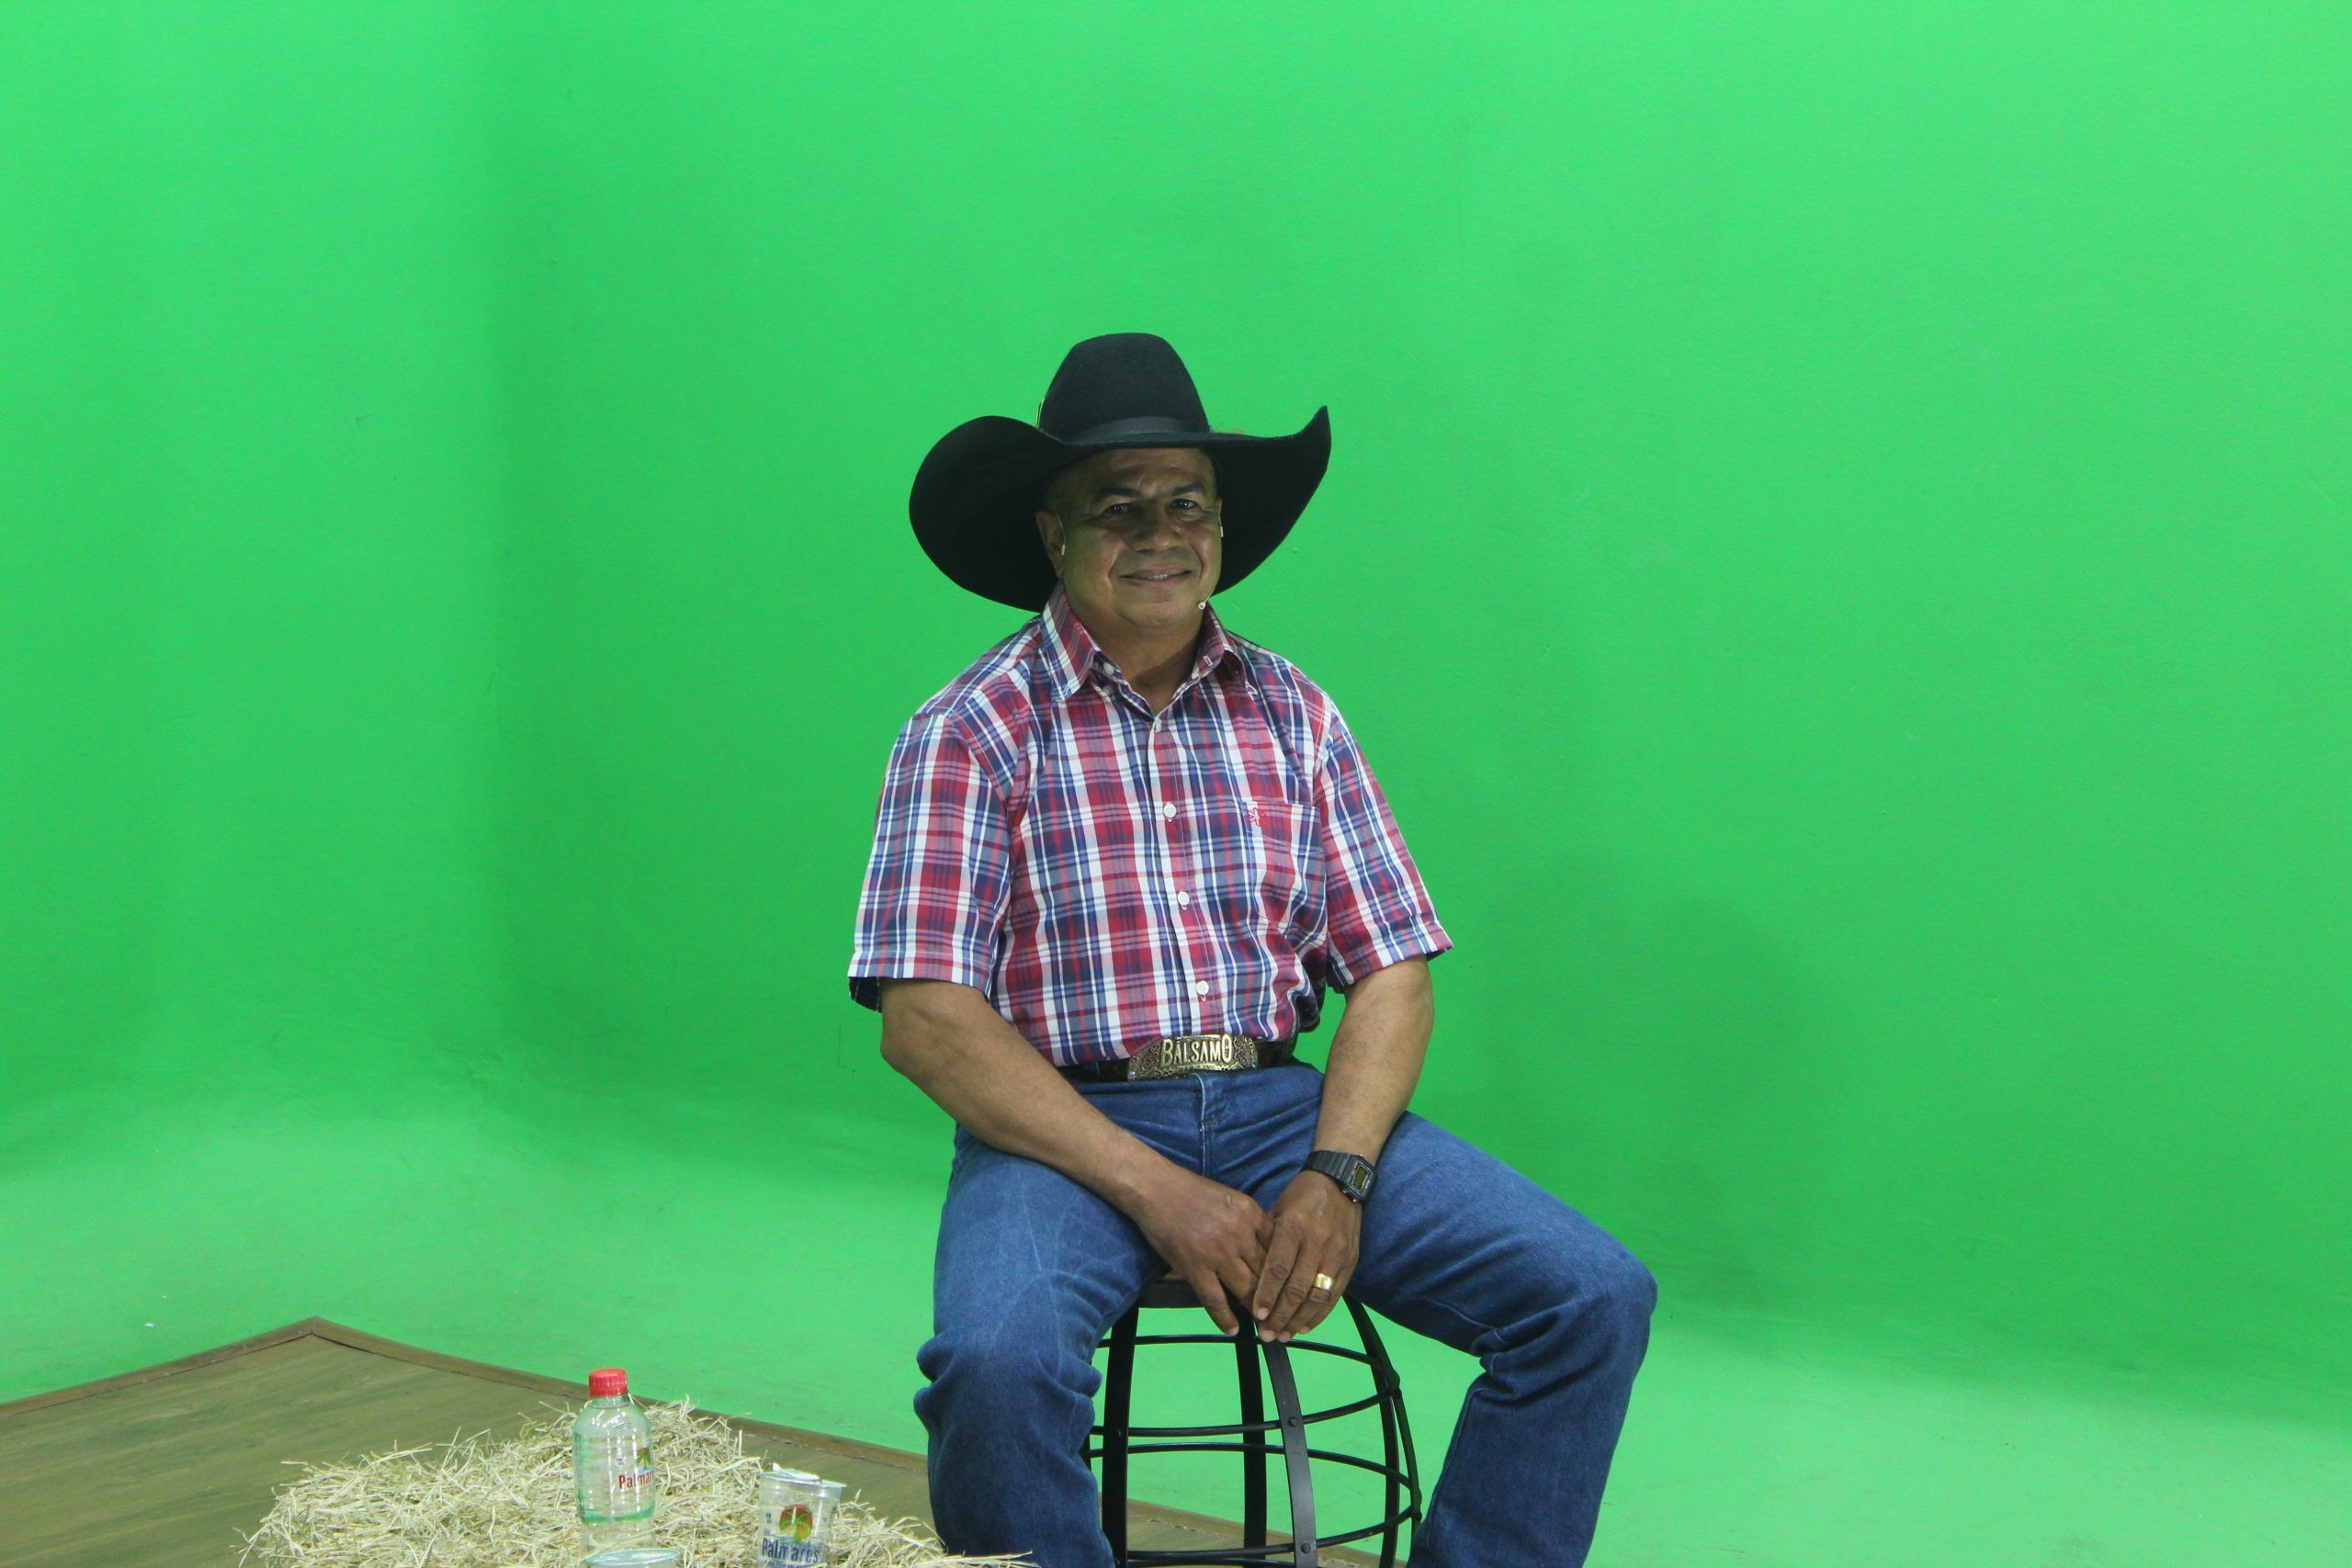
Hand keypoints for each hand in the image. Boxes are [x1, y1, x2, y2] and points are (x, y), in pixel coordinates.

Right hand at [1127, 1166, 1270, 1336]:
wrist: (1155, 1189)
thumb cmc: (1192, 1192)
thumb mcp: (1232, 1199)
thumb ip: (1250, 1223)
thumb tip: (1267, 1249)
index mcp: (1251, 1214)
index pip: (1278, 1250)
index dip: (1286, 1273)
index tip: (1291, 1290)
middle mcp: (1239, 1234)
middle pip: (1267, 1273)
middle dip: (1277, 1298)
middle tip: (1284, 1317)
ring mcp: (1217, 1253)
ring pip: (1247, 1290)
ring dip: (1257, 1312)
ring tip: (1264, 1327)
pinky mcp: (1195, 1268)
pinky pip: (1215, 1300)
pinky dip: (1225, 1319)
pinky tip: (1233, 1330)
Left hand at [1250, 1170, 1361, 1341]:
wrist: (1340, 1181)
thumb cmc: (1301, 1196)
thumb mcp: (1277, 1210)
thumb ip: (1266, 1241)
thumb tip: (1250, 1274)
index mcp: (1293, 1226)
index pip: (1278, 1268)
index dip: (1267, 1295)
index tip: (1257, 1314)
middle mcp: (1316, 1241)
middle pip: (1297, 1287)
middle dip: (1281, 1315)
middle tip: (1267, 1334)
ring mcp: (1336, 1252)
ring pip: (1317, 1295)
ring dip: (1299, 1320)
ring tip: (1284, 1335)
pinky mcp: (1350, 1260)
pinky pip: (1335, 1294)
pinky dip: (1320, 1313)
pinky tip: (1305, 1326)